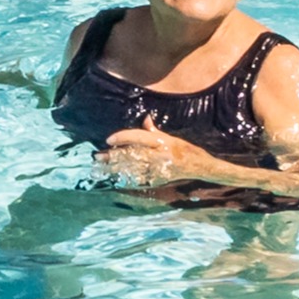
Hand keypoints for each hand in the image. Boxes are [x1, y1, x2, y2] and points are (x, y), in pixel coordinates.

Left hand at [97, 124, 213, 188]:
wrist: (201, 167)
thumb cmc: (186, 150)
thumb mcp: (171, 138)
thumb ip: (154, 131)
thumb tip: (145, 119)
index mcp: (162, 142)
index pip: (138, 137)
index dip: (122, 138)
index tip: (108, 140)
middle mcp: (160, 155)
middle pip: (131, 154)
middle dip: (113, 156)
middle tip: (98, 157)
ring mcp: (159, 169)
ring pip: (132, 168)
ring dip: (116, 168)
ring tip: (102, 168)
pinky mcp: (158, 180)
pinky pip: (139, 179)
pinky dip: (127, 179)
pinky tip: (116, 178)